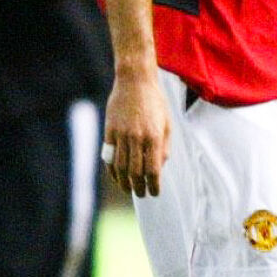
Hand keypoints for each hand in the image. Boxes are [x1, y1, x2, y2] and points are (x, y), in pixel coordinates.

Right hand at [104, 68, 169, 197]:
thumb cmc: (154, 102)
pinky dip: (112, 170)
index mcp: (154, 137)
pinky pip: (109, 156)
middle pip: (135, 172)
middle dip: (139, 187)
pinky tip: (116, 176)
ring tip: (128, 189)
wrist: (135, 81)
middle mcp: (137, 138)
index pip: (153, 170)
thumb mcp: (167, 123)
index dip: (154, 185)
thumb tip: (159, 168)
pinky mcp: (109, 131)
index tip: (155, 193)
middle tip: (141, 194)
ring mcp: (121, 135)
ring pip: (120, 167)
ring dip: (124, 182)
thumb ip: (164, 147)